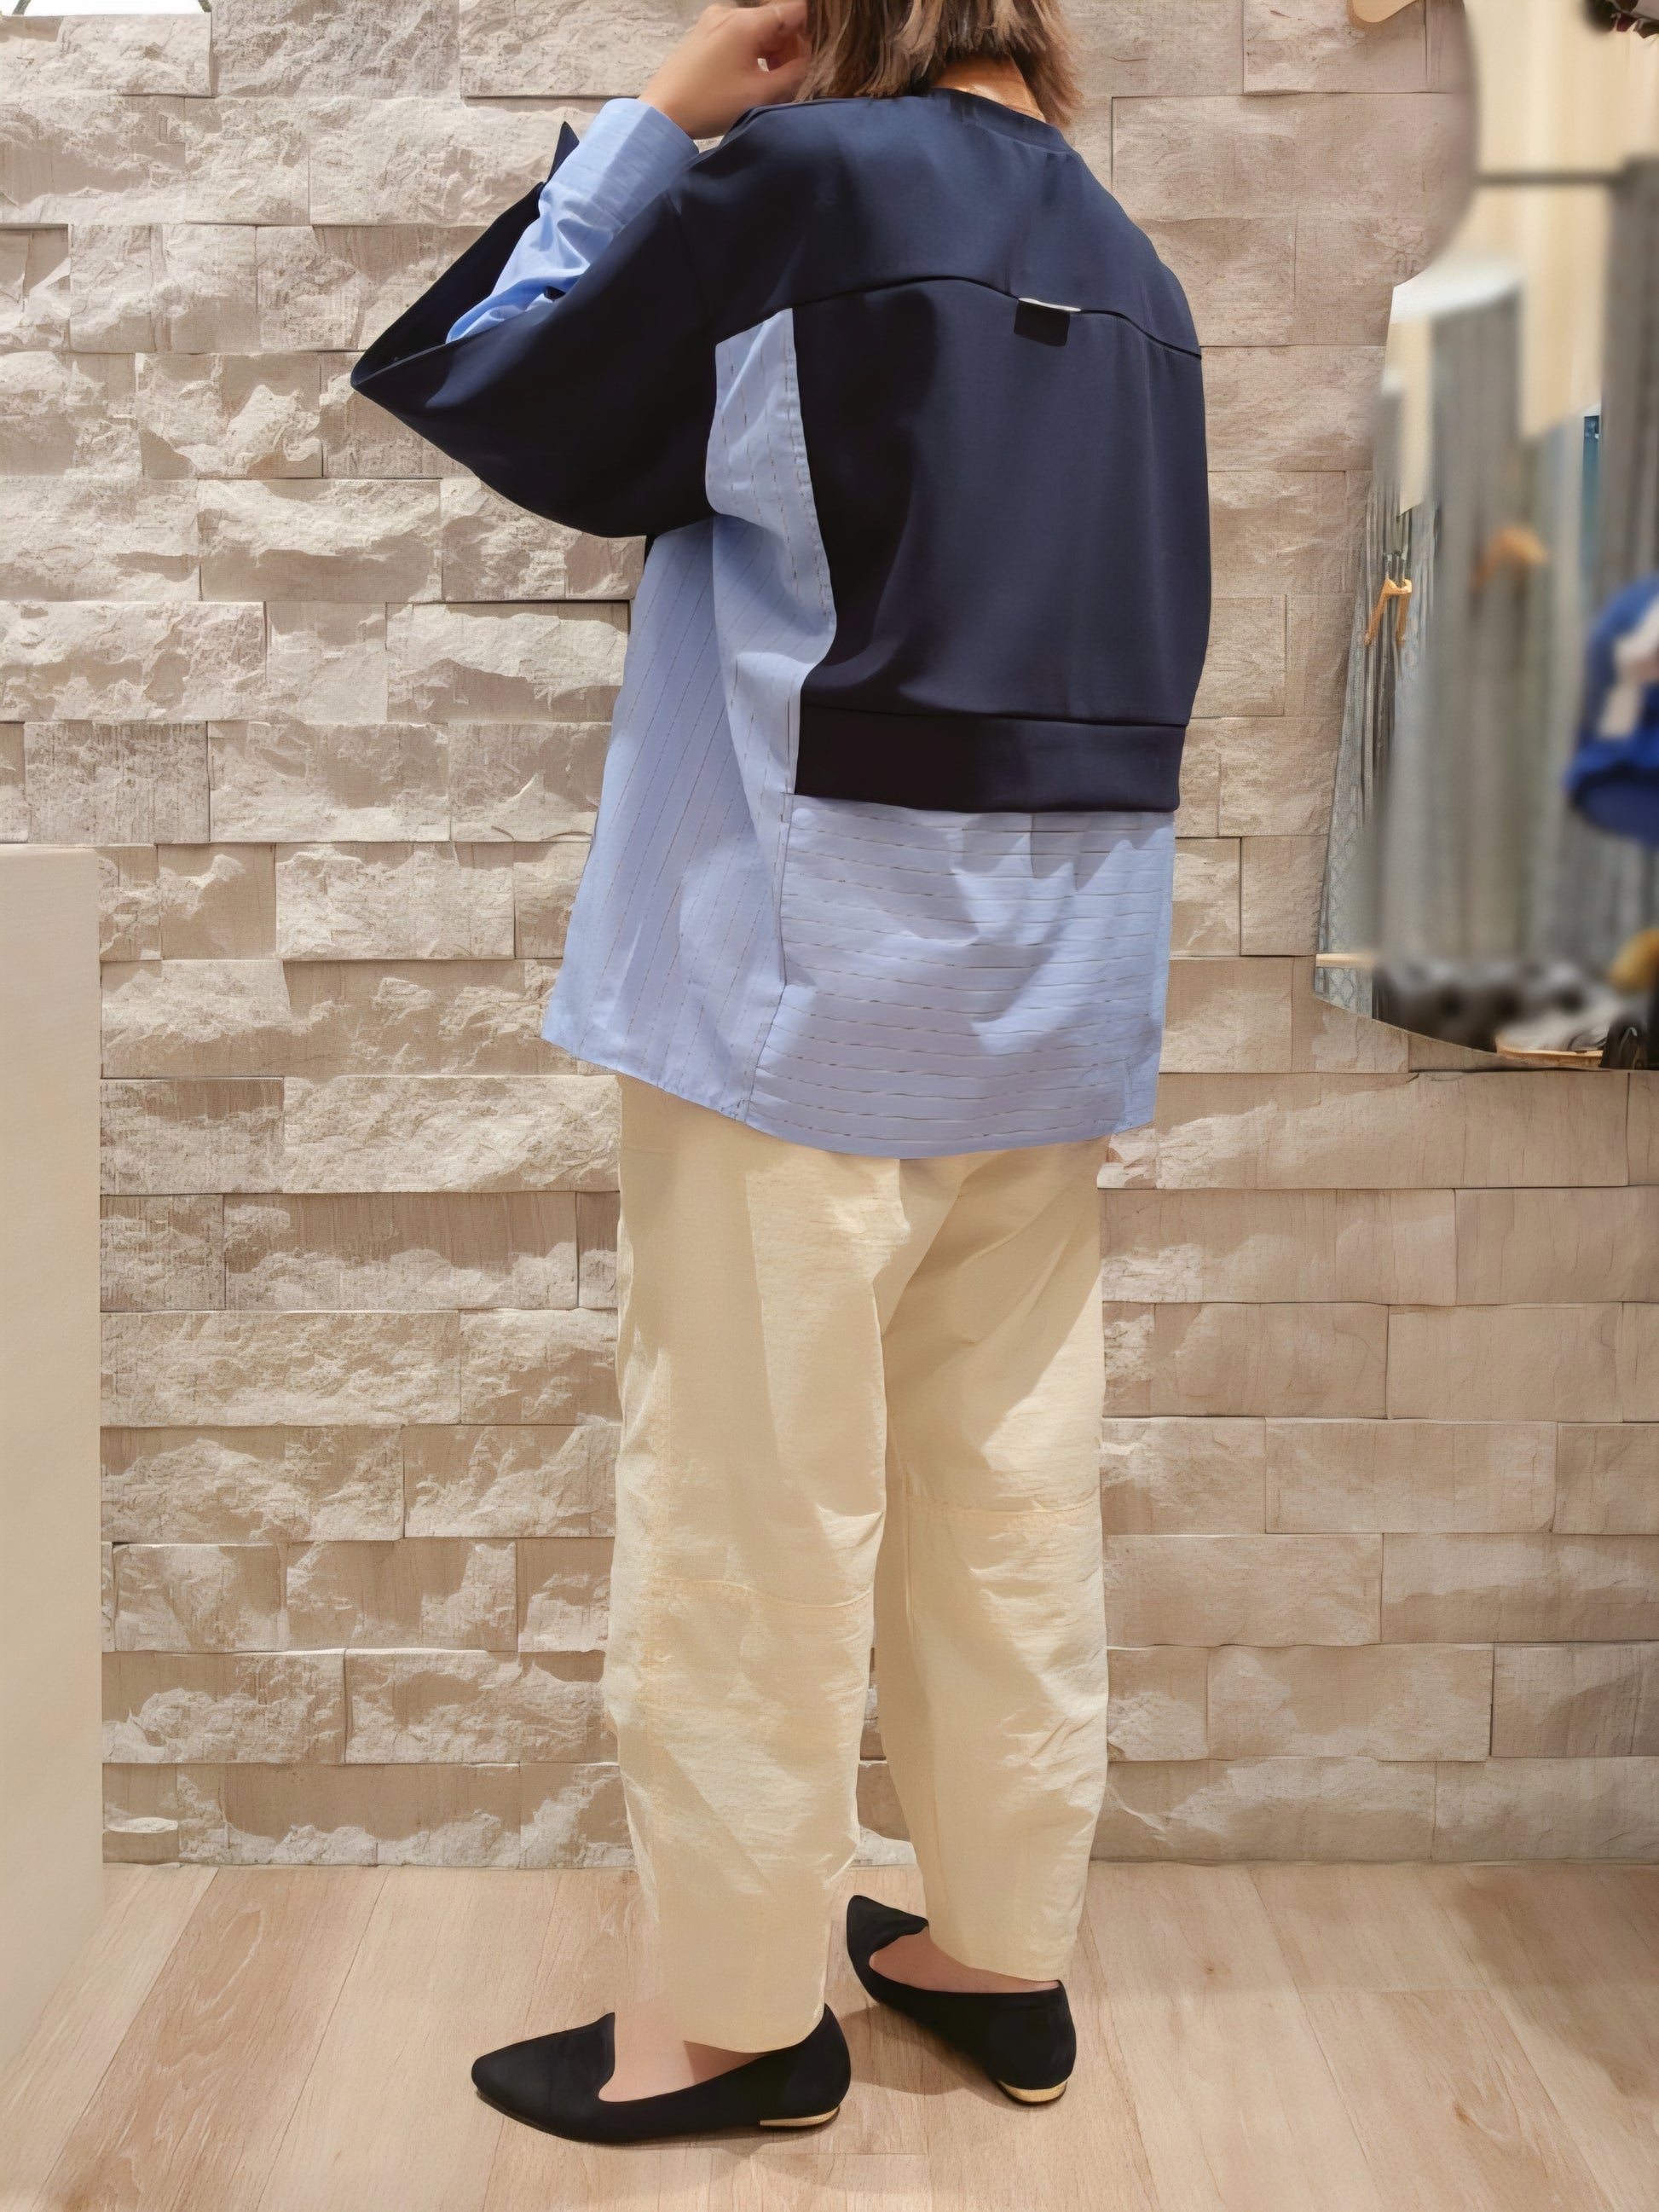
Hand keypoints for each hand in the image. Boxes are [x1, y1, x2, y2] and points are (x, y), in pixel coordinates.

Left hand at [641, 2, 809, 138]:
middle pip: (774, 19)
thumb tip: (805, 60)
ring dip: (770, 50)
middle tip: (789, 77)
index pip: (794, 10)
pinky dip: (751, 51)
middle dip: (788, 45)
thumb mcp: (761, 94)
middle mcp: (729, 12)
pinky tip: (749, 76)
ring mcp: (713, 20)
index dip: (808, 33)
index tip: (807, 60)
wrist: (663, 113)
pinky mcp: (703, 33)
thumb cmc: (711, 104)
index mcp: (747, 22)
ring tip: (768, 81)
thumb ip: (793, 73)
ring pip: (757, 27)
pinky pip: (738, 34)